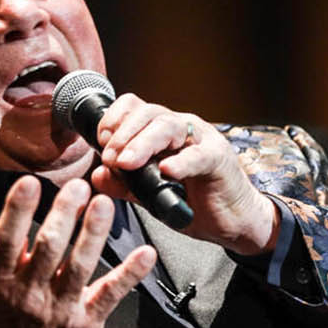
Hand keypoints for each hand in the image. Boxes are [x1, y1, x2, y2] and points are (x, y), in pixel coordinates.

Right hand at [0, 176, 154, 327]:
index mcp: (2, 284)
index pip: (6, 241)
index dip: (16, 211)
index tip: (28, 182)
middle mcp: (30, 295)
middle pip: (48, 248)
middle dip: (63, 214)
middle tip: (77, 184)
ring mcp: (60, 311)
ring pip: (79, 266)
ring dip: (93, 234)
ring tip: (105, 204)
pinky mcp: (86, 325)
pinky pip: (110, 295)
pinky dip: (130, 274)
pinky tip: (146, 254)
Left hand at [90, 94, 278, 255]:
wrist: (230, 220)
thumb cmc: (191, 200)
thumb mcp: (149, 194)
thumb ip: (123, 184)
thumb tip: (97, 175)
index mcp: (161, 132)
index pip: (134, 107)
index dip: (114, 119)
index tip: (100, 141)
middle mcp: (180, 128)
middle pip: (148, 113)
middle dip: (123, 134)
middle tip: (109, 158)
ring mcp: (201, 139)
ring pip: (169, 127)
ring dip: (143, 143)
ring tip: (126, 163)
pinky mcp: (219, 157)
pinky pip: (199, 154)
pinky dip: (181, 161)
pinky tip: (166, 170)